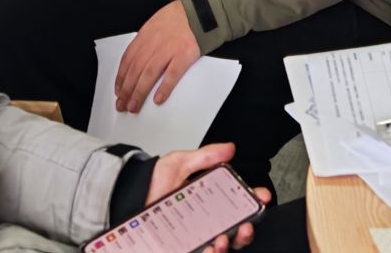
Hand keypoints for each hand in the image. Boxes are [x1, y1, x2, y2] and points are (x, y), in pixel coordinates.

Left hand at [117, 0, 200, 111]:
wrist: (198, 10)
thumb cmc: (177, 18)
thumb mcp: (153, 24)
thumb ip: (144, 42)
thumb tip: (133, 62)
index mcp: (145, 36)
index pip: (127, 60)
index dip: (121, 77)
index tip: (118, 91)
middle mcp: (154, 43)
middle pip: (135, 70)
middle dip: (126, 90)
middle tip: (122, 104)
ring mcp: (169, 49)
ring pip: (149, 74)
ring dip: (139, 92)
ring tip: (134, 106)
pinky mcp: (184, 54)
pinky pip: (172, 74)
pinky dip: (164, 88)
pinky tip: (158, 99)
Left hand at [145, 143, 268, 249]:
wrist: (129, 197)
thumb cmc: (153, 183)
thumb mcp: (179, 163)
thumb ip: (204, 157)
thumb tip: (228, 148)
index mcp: (209, 201)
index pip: (238, 205)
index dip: (253, 201)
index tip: (261, 196)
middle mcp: (205, 222)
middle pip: (235, 231)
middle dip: (246, 231)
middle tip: (245, 225)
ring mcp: (195, 237)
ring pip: (220, 247)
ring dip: (227, 245)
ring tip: (220, 240)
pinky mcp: (184, 246)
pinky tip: (206, 249)